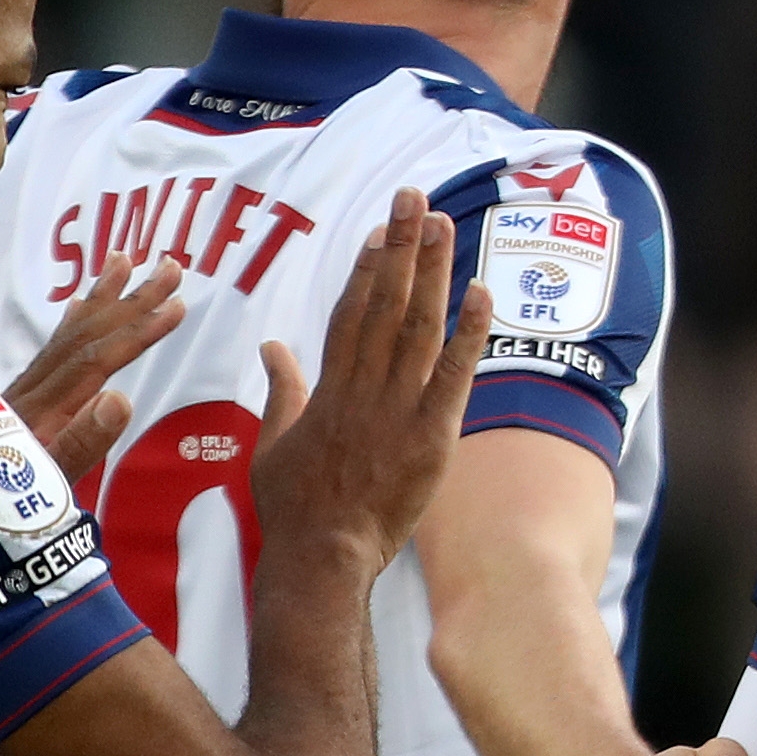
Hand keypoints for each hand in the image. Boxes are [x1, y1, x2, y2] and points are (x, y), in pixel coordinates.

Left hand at [1, 251, 184, 484]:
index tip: (177, 305)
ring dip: (102, 297)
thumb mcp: (46, 486)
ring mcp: (22, 393)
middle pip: (84, 336)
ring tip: (127, 259)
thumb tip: (120, 398)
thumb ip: (81, 444)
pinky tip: (81, 304)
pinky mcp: (18, 400)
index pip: (97, 360)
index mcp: (44, 412)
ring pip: (66, 335)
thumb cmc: (3, 507)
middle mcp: (31, 392)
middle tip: (172, 266)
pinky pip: (50, 349)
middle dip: (130, 299)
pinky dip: (71, 321)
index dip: (138, 331)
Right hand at [247, 189, 490, 578]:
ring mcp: (396, 407)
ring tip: (444, 224)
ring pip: (418, 326)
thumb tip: (273, 348)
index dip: (368, 267)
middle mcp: (362, 386)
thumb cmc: (293, 509)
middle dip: (400, 247)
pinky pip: (454, 375)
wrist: (320, 557)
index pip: (350, 313)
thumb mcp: (273, 443)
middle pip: (385, 303)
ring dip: (433, 272)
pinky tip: (483, 293)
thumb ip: (280, 391)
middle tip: (415, 198)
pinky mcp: (430, 434)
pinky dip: (470, 333)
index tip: (380, 229)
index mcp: (326, 387)